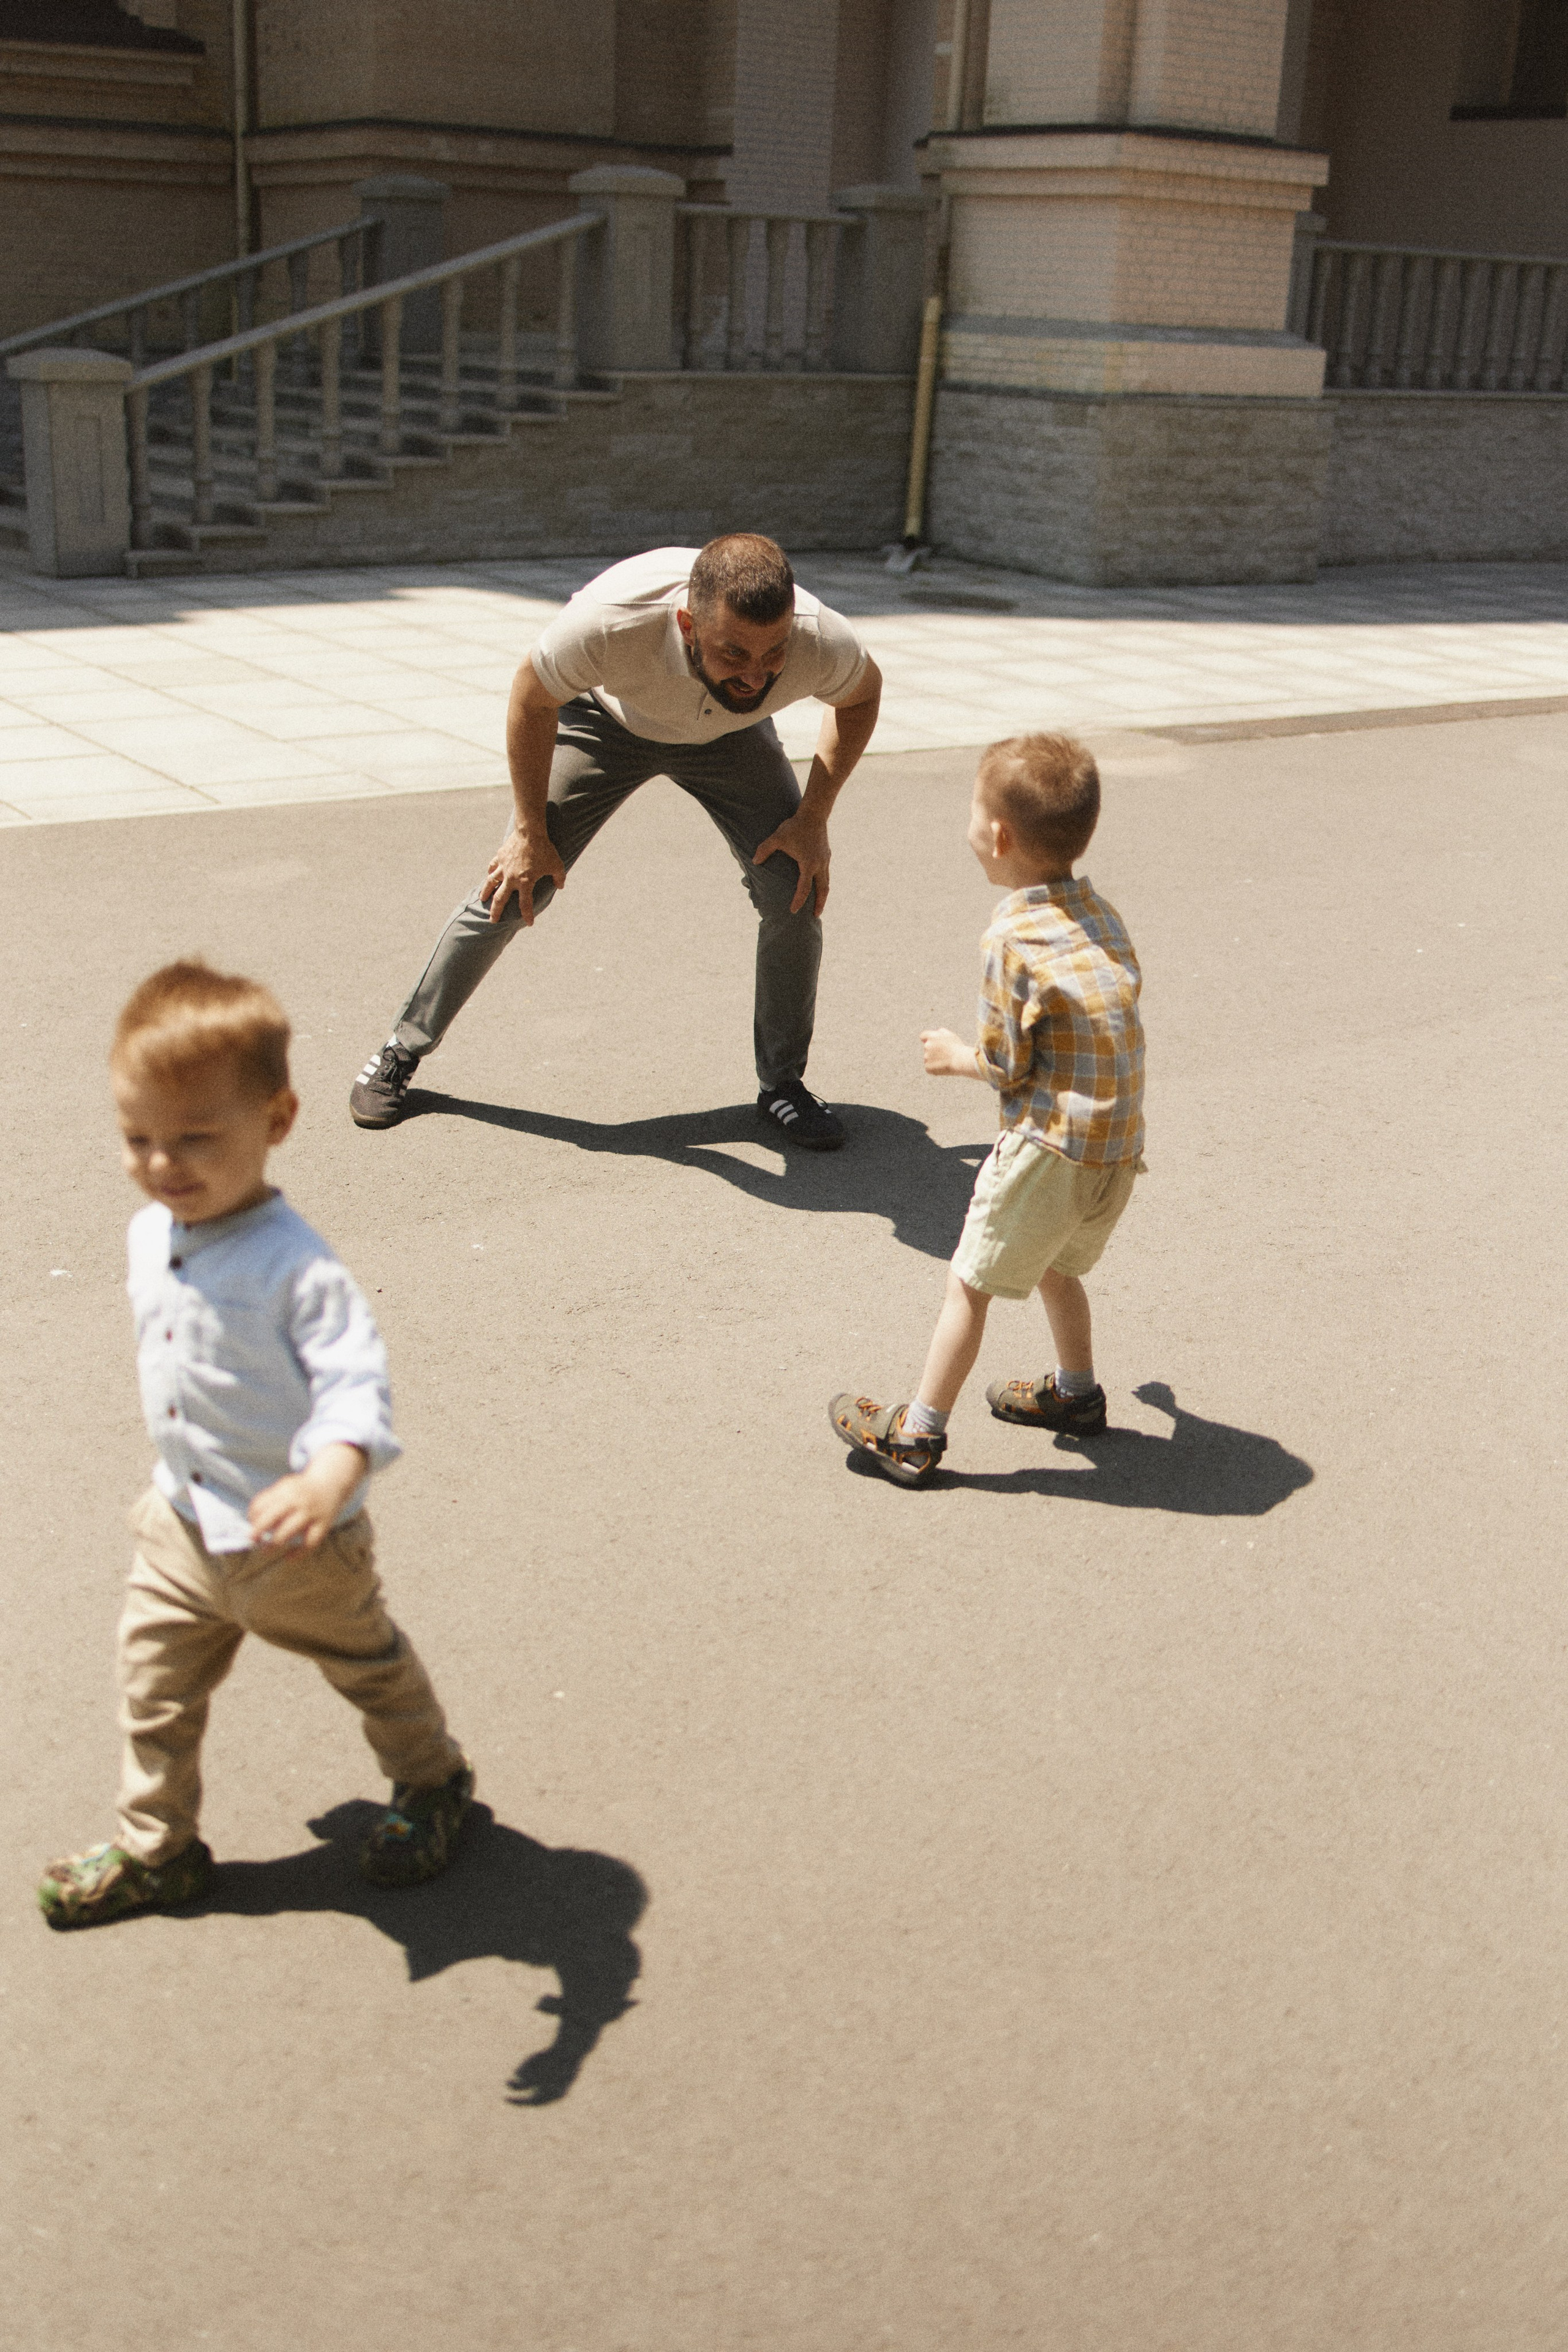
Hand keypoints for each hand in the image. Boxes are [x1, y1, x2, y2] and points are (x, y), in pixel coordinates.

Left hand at [248, 1443, 367, 1550]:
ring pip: (289, 1530)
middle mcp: (298, 1501)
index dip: (252, 1515)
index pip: (262, 1503)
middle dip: (258, 1530)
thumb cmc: (301, 1489)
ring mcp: (311, 1513)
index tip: (250, 1524)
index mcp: (285, 1490)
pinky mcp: (323, 1525)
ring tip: (265, 1550)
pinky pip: (309, 1543)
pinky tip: (288, 1558)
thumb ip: (269, 1500)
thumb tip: (251, 1521)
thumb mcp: (285, 1487)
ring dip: (275, 1542)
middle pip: (273, 1516)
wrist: (331, 1483)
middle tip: (252, 1539)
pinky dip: (298, 1553)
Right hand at [479, 825, 565, 926]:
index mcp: (525, 882)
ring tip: (482, 900)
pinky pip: (492, 867)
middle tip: (492, 921)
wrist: (530, 831)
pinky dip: (490, 873)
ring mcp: (503, 867)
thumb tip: (559, 886)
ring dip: (486, 893)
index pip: (525, 904)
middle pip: (500, 899)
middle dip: (496, 912)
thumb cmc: (545, 849)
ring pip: (491, 883)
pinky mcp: (499, 857)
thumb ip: (559, 878)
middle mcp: (511, 878)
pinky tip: (488, 876)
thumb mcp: (557, 865)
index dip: (527, 915)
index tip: (529, 923)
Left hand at [753, 809, 829, 915]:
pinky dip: (822, 883)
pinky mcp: (826, 855)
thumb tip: (754, 861)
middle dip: (819, 904)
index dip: (798, 901)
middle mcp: (819, 864)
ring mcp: (825, 860)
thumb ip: (765, 849)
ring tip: (819, 905)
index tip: (793, 911)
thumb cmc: (794, 826)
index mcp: (808, 864)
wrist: (814, 814)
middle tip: (815, 916)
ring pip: (826, 882)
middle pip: (822, 890)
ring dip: (822, 895)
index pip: (804, 888)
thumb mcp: (777, 838)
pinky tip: (818, 885)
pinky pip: (826, 873)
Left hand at [921, 1027, 980, 1077]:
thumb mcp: (951, 1035)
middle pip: (927, 1048)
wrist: (961, 1060)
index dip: (927, 1040)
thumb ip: (941, 1032)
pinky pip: (929, 1068)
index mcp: (931, 1036)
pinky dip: (934, 1069)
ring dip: (934, 1060)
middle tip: (945, 1054)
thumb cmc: (957, 1048)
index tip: (933, 1043)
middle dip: (933, 1051)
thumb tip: (936, 1033)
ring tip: (945, 1061)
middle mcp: (927, 1046)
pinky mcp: (928, 1067)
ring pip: (928, 1058)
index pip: (923, 1036)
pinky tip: (943, 1067)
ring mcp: (926, 1057)